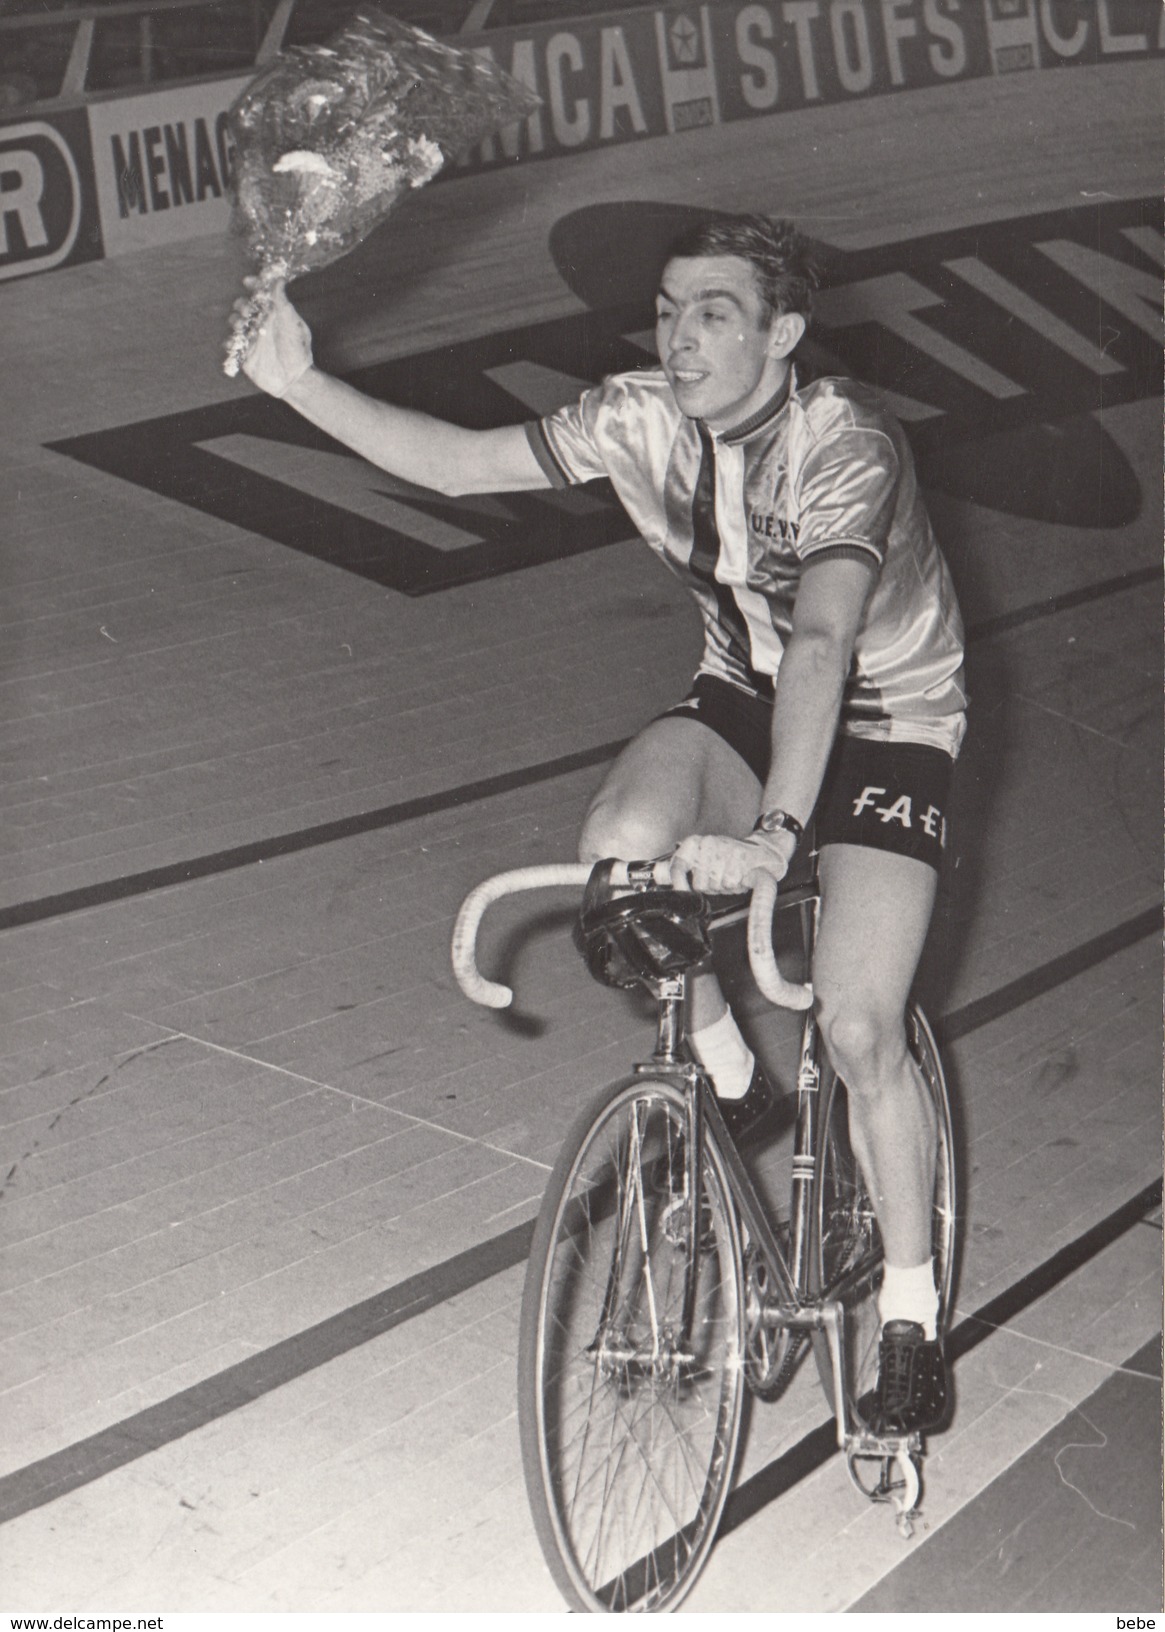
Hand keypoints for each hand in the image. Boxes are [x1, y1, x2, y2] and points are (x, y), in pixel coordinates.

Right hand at [238, 280, 313, 397]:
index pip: (259, 294)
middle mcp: (260, 323)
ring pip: (235, 322)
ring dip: (235, 320)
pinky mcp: (245, 353)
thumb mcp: (292, 323)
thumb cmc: (297, 349)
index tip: (248, 281)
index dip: (253, 285)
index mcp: (272, 314)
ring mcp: (251, 338)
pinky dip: (229, 341)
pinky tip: (234, 341)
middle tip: (248, 310)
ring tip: (243, 325)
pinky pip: (231, 344)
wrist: (295, 377)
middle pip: (243, 306)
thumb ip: (283, 303)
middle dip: (242, 305)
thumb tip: (278, 280)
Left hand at [669, 830, 794, 894]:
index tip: (681, 892)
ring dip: (726, 887)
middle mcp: (709, 844)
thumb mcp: (702, 860)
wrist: (764, 850)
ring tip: (734, 875)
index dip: (678, 884)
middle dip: (711, 886)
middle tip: (722, 877)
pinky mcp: (745, 859)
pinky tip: (741, 878)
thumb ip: (680, 868)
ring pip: (718, 886)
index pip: (678, 866)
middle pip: (700, 883)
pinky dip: (738, 884)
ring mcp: (727, 851)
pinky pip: (734, 881)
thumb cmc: (730, 858)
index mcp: (695, 843)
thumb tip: (656, 874)